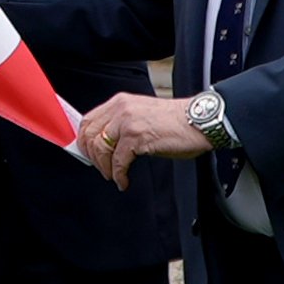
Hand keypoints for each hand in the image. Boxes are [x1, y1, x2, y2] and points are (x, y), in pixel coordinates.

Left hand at [79, 93, 209, 189]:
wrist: (198, 121)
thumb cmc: (175, 121)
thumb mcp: (141, 115)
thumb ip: (122, 124)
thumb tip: (106, 144)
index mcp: (119, 102)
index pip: (88, 121)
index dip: (84, 141)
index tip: (88, 155)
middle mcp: (120, 109)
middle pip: (90, 136)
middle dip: (92, 157)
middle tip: (102, 169)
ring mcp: (127, 122)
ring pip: (101, 149)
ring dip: (105, 168)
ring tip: (114, 176)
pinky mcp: (137, 137)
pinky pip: (118, 161)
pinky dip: (119, 175)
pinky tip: (124, 180)